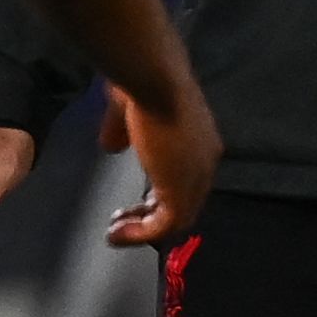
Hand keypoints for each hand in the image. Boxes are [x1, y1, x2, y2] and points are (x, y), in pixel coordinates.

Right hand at [97, 81, 220, 249]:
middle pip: (184, 201)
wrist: (155, 81)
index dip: (159, 192)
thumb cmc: (144, 83)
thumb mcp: (129, 110)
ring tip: (116, 231)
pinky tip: (117, 233)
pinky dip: (139, 235)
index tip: (135, 200)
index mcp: (200, 140)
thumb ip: (121, 130)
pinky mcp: (180, 192)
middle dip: (151, 214)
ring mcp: (196, 178)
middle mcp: (205, 161)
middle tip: (123, 221)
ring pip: (176, 219)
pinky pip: (162, 227)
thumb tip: (111, 147)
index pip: (186, 177)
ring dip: (144, 229)